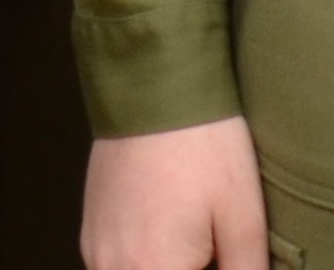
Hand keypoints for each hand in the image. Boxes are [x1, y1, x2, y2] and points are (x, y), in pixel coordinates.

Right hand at [84, 115, 268, 269]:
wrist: (151, 82)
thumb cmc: (205, 148)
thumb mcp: (243, 218)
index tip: (225, 259)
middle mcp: (113, 268)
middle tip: (215, 255)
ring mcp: (95, 250)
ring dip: (165, 269)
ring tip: (199, 250)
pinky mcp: (90, 231)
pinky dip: (144, 266)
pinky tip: (172, 244)